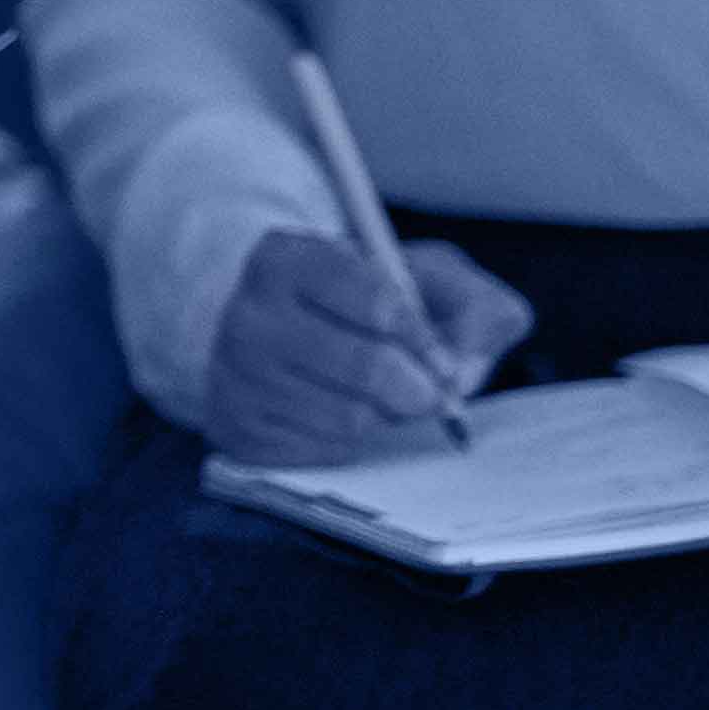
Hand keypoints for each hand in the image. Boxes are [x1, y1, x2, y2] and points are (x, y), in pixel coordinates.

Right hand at [202, 229, 531, 466]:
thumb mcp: (422, 277)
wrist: (277, 333)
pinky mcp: (237, 428)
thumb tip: (464, 370)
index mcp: (288, 257)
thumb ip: (473, 305)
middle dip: (416, 387)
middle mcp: (249, 314)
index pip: (378, 303)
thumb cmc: (359, 303)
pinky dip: (350, 440)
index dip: (423, 336)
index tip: (437, 353)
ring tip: (376, 396)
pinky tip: (339, 413)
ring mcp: (235, 375)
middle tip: (425, 391)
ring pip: (349, 418)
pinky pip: (324, 451)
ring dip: (383, 415)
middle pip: (367, 368)